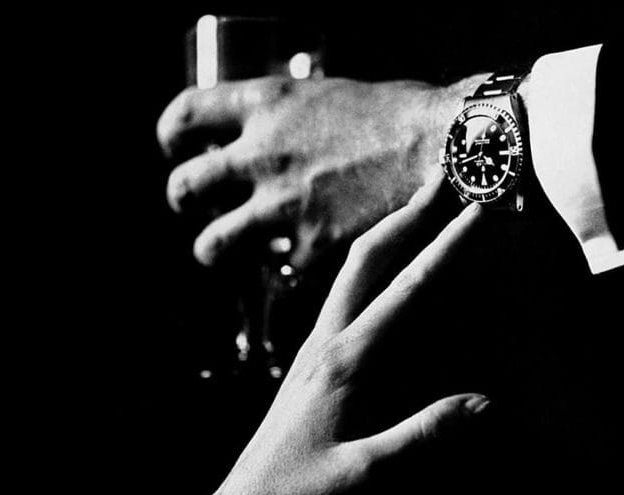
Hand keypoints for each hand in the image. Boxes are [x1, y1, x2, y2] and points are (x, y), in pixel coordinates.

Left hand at [157, 74, 486, 268]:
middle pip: (184, 185)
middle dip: (181, 197)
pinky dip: (284, 269)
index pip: (185, 114)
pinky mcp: (312, 245)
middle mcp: (263, 153)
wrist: (452, 145)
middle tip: (189, 202)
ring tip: (219, 248)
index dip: (171, 133)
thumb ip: (295, 119)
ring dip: (211, 247)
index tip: (176, 145)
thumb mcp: (333, 95)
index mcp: (269, 104)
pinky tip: (296, 262)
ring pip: (211, 243)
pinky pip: (277, 268)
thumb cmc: (407, 111)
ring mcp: (283, 204)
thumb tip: (283, 136)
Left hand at [209, 185, 487, 494]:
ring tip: (423, 204)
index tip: (479, 207)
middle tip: (444, 174)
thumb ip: (420, 439)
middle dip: (409, 213)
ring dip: (391, 233)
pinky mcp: (313, 362)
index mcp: (344, 362)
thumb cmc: (298, 494)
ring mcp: (317, 348)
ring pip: (353, 272)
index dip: (446, 246)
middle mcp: (327, 343)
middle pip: (369, 258)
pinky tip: (390, 269)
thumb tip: (485, 404)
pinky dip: (375, 268)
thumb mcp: (362, 476)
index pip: (406, 290)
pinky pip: (347, 298)